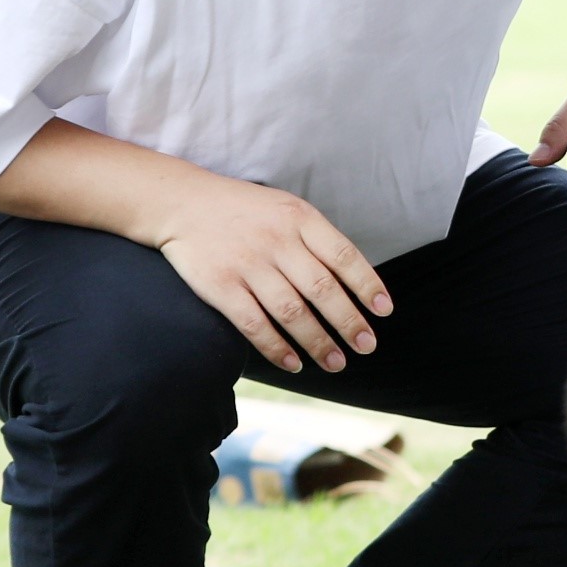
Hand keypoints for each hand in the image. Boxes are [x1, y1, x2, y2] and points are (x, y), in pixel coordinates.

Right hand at [152, 173, 389, 372]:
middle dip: (349, 323)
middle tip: (366, 346)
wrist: (183, 203)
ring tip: (335, 363)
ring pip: (292, 312)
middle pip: (322, 289)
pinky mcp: (220, 286)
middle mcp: (277, 241)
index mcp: (299, 218)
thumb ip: (317, 240)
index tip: (383, 311)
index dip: (367, 285)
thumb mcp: (286, 209)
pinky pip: (255, 325)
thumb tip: (355, 282)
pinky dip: (277, 348)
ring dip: (318, 342)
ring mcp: (248, 264)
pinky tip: (294, 363)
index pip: (343, 256)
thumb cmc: (244, 211)